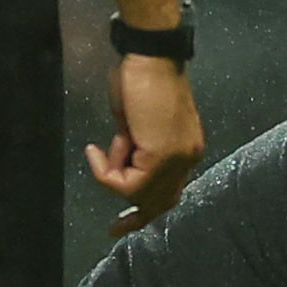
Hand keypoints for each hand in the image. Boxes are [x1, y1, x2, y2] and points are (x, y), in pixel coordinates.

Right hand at [88, 52, 204, 236]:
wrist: (150, 55)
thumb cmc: (140, 77)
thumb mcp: (133, 122)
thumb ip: (132, 148)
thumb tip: (122, 162)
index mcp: (186, 150)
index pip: (171, 191)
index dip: (147, 206)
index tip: (124, 218)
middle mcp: (188, 158)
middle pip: (160, 202)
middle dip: (133, 217)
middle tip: (113, 230)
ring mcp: (178, 158)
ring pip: (140, 194)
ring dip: (113, 178)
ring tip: (103, 149)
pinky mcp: (162, 155)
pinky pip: (129, 183)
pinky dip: (107, 173)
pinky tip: (98, 151)